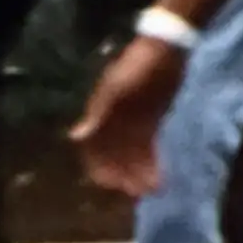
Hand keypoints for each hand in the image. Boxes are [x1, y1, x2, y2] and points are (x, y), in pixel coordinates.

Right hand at [69, 36, 188, 197]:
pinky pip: (148, 147)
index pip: (93, 149)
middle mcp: (113, 122)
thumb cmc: (138, 66)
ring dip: (139, 173)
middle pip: (114, 156)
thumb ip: (98, 113)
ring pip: (132, 155)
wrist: (166, 47)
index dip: (100, 168)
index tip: (111, 186)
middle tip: (138, 194)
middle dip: (123, 176)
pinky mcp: (151, 121)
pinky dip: (152, 162)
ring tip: (152, 190)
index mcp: (100, 114)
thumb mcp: (116, 88)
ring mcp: (133, 122)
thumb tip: (76, 136)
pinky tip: (160, 177)